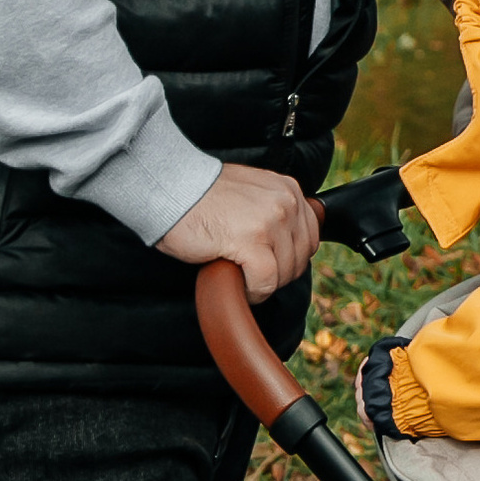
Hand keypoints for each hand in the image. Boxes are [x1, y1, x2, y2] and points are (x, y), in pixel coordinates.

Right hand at [158, 163, 319, 301]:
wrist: (168, 189)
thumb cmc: (201, 196)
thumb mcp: (250, 192)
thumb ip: (273, 210)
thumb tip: (289, 244)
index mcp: (288, 189)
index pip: (310, 238)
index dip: (289, 258)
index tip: (266, 262)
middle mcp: (285, 202)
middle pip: (299, 259)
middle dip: (277, 273)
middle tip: (249, 271)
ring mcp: (270, 221)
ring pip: (283, 273)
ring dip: (262, 282)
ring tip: (238, 273)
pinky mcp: (251, 241)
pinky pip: (265, 282)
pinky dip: (253, 291)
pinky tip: (236, 282)